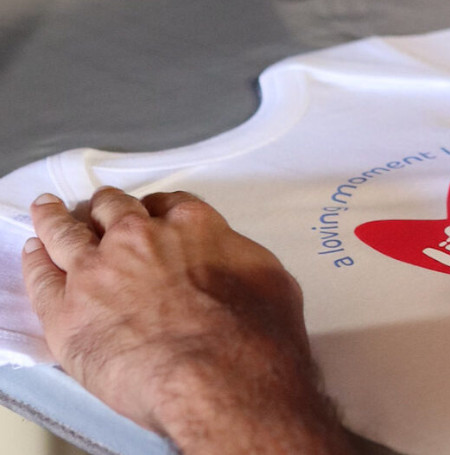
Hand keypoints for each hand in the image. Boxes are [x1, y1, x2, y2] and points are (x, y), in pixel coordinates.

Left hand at [20, 188, 351, 453]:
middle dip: (106, 209)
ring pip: (65, 231)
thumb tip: (234, 263)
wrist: (221, 380)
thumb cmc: (256, 340)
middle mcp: (141, 238)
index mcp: (194, 228)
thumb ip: (240, 261)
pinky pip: (40, 276)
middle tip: (100, 211)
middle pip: (112, 209)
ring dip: (56, 219)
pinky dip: (36, 261)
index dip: (155, 210)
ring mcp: (99, 271)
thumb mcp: (273, 283)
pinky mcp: (68, 311)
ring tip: (49, 212)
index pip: (167, 204)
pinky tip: (35, 254)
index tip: (150, 215)